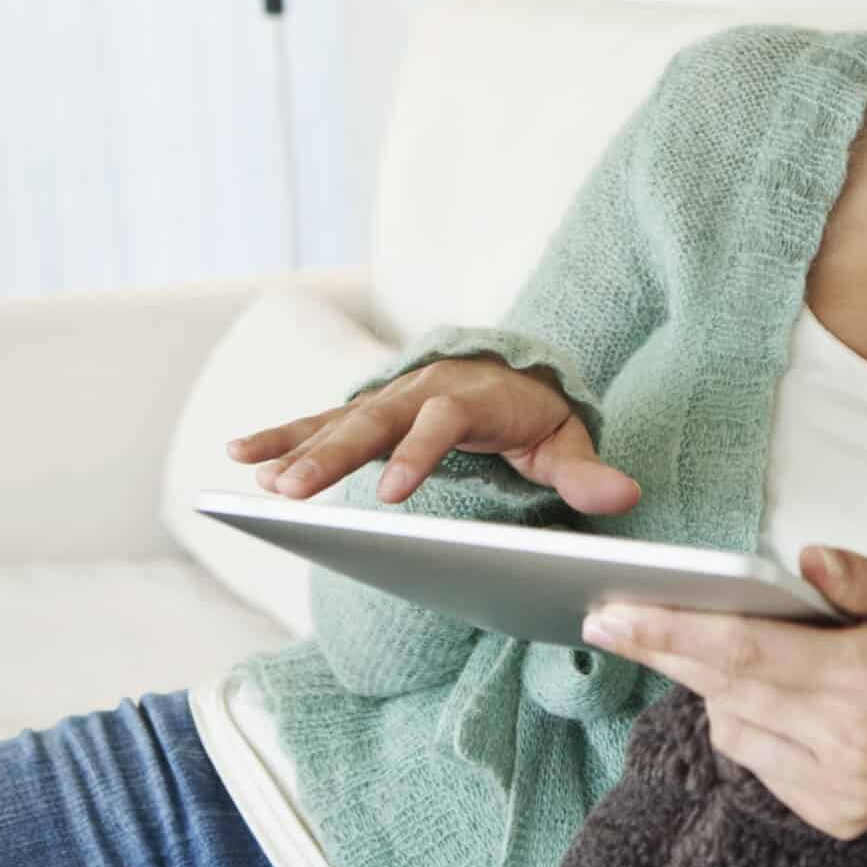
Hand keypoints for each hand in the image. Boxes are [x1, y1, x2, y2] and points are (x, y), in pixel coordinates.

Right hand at [223, 354, 641, 511]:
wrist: (512, 371)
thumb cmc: (539, 415)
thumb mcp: (569, 441)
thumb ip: (589, 471)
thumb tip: (626, 493)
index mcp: (473, 396)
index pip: (443, 421)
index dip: (418, 455)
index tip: (391, 495)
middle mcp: (423, 390)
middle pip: (375, 420)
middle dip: (333, 455)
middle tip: (295, 491)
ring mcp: (390, 399)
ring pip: (338, 421)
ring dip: (296, 448)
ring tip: (256, 478)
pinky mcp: (367, 412)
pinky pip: (319, 423)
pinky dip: (281, 436)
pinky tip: (240, 458)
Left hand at [582, 545, 866, 839]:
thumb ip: (862, 576)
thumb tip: (809, 560)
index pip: (749, 650)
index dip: (675, 630)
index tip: (616, 613)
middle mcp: (851, 741)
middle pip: (725, 688)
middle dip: (662, 650)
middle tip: (609, 620)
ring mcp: (841, 787)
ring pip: (734, 728)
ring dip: (719, 687)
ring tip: (739, 654)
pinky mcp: (834, 815)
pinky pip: (757, 762)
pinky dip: (752, 726)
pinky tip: (779, 702)